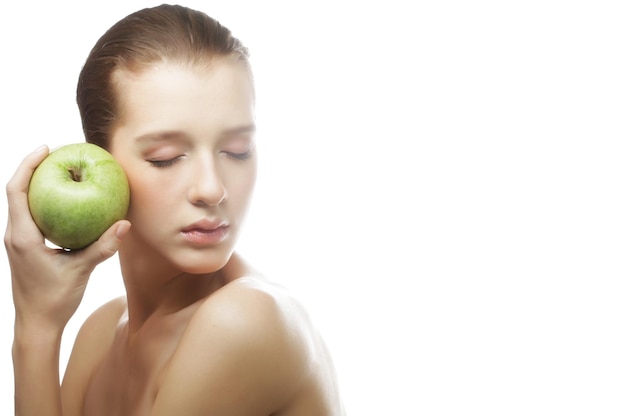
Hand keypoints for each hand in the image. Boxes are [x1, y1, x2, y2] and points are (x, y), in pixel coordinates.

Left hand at [5, 145, 130, 330]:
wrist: (36, 324)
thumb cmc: (54, 300)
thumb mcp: (80, 271)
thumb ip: (102, 247)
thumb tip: (124, 224)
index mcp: (23, 237)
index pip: (17, 191)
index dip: (28, 165)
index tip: (46, 148)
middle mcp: (16, 235)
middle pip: (18, 191)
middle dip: (34, 169)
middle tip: (58, 154)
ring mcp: (19, 241)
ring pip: (23, 203)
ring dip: (39, 185)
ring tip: (62, 172)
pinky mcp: (26, 248)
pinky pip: (33, 217)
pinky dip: (47, 203)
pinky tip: (67, 202)